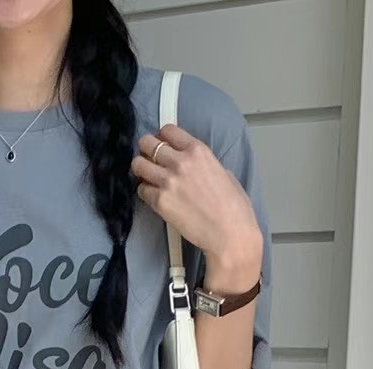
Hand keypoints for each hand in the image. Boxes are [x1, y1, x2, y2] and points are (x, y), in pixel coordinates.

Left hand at [131, 125, 262, 291]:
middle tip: (149, 160)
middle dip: (146, 150)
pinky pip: (141, 190)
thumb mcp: (224, 173)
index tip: (162, 145)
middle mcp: (181, 161)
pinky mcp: (160, 202)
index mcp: (199, 151)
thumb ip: (205, 165)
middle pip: (148, 143)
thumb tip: (197, 167)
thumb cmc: (234, 208)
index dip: (161, 137)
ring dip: (141, 170)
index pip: (168, 130)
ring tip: (148, 178)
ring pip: (138, 164)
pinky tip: (154, 197)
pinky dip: (145, 192)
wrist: (230, 234)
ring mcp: (168, 181)